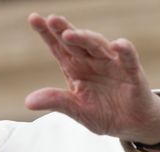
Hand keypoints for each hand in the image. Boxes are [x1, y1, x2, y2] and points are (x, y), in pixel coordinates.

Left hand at [25, 13, 159, 142]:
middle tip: (51, 19)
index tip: (33, 18)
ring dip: (85, 38)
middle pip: (76, 42)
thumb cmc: (102, 112)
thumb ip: (55, 101)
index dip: (47, 33)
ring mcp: (112, 65)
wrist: (130, 124)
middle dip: (64, 29)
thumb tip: (27, 102)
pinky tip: (118, 45)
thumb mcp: (75, 109)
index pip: (59, 47)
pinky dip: (125, 52)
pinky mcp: (132, 74)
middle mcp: (92, 61)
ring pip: (98, 46)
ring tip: (69, 34)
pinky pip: (128, 60)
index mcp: (75, 67)